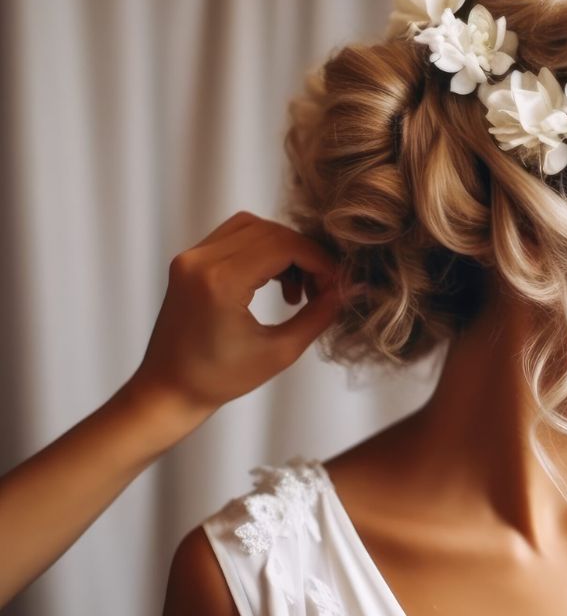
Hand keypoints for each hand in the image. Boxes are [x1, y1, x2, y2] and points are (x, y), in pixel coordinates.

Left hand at [128, 210, 350, 415]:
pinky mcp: (188, 261)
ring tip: (296, 286)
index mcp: (220, 282)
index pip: (284, 245)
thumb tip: (348, 289)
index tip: (335, 285)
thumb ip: (318, 315)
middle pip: (271, 231)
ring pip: (253, 227)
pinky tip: (274, 280)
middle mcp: (200, 261)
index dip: (319, 261)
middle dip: (305, 254)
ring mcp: (190, 257)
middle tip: (321, 288)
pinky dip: (262, 250)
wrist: (168, 388)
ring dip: (284, 249)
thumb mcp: (280, 352)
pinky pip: (234, 236)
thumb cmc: (220, 379)